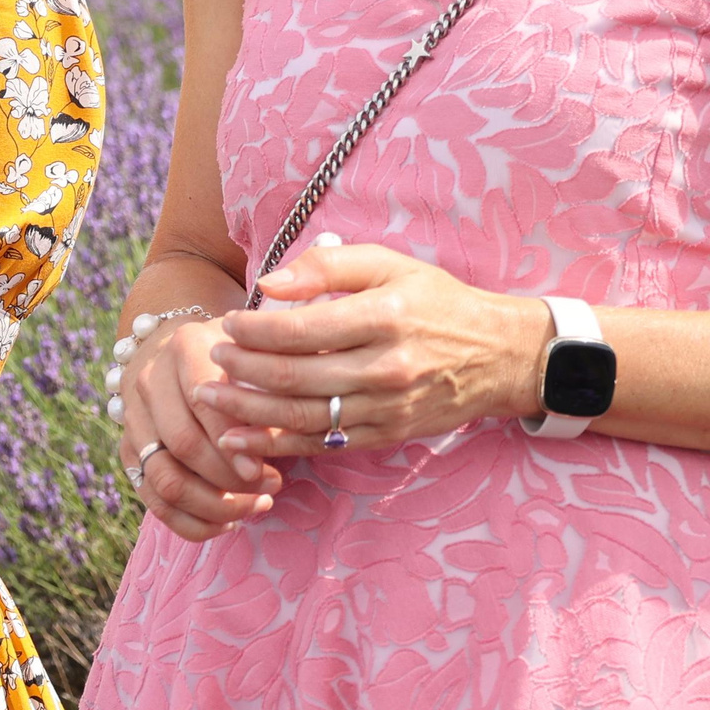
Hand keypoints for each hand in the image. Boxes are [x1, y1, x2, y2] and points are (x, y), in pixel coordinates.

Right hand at [116, 315, 281, 542]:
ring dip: (214, 506)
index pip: (203, 403)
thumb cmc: (235, 358)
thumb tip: (268, 451)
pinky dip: (192, 523)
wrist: (181, 349)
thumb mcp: (256, 360)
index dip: (232, 444)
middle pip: (183, 445)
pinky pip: (154, 501)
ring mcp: (134, 417)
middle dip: (230, 479)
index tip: (265, 471)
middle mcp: (151, 380)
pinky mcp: (129, 450)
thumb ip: (265, 395)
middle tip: (271, 489)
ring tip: (254, 507)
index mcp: (185, 348)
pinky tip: (227, 522)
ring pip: (165, 479)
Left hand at [197, 243, 550, 457]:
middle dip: (242, 371)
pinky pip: (324, 445)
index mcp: (383, 316)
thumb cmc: (435, 301)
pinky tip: (242, 439)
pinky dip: (278, 445)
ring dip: (249, 411)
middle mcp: (385, 367)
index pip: (301, 329)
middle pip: (295, 376)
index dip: (254, 330)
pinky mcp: (387, 435)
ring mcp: (387, 407)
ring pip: (304, 417)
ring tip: (210, 398)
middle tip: (210, 362)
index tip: (227, 324)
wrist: (499, 355)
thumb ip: (327, 266)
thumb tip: (268, 283)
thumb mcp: (389, 264)